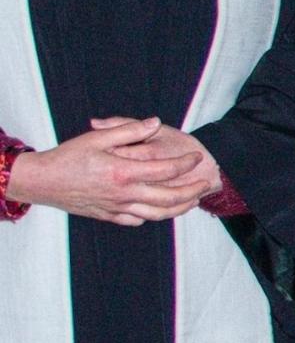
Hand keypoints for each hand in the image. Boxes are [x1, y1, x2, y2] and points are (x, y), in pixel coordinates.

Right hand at [9, 117, 218, 223]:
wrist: (41, 182)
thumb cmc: (68, 157)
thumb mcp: (97, 137)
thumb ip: (129, 130)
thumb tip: (155, 122)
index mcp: (124, 172)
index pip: (166, 170)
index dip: (186, 163)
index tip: (197, 156)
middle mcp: (124, 194)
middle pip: (169, 198)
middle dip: (192, 190)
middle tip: (205, 182)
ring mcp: (117, 208)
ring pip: (157, 214)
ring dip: (179, 208)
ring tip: (192, 200)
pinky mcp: (109, 216)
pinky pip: (138, 220)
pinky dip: (154, 215)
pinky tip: (161, 208)